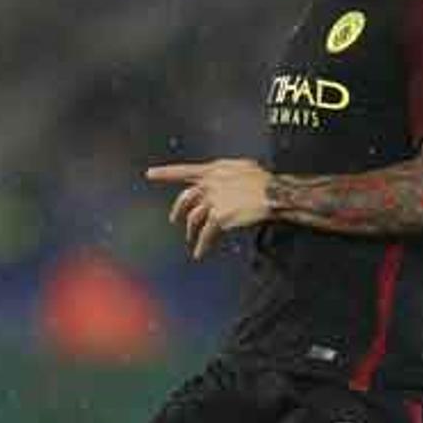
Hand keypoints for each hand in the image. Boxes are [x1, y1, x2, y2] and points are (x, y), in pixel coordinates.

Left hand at [146, 160, 272, 258]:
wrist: (273, 193)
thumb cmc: (264, 182)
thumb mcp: (243, 169)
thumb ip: (227, 175)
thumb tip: (222, 181)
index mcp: (214, 170)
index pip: (185, 170)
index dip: (166, 173)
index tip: (150, 174)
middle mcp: (210, 184)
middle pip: (186, 198)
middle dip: (178, 209)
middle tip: (174, 219)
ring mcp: (212, 200)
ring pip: (194, 218)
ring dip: (191, 230)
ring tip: (192, 239)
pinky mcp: (218, 217)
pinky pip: (206, 234)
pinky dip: (202, 245)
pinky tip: (199, 253)